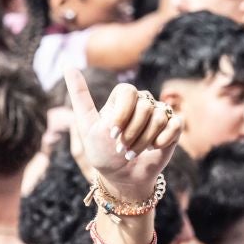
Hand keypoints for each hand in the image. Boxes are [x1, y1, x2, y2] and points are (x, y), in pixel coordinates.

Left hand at [65, 71, 182, 212]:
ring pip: (158, 117)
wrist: (122, 177)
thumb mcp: (87, 126)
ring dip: (143, 142)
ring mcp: (158, 114)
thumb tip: (68, 66)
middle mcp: (141, 103)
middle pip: (144, 106)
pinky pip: (175, 124)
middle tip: (122, 149)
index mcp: (122, 99)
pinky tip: (154, 148)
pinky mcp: (172, 127)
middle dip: (132, 133)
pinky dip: (164, 139)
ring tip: (133, 153)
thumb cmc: (103, 153)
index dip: (123, 113)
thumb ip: (80, 96)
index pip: (128, 91)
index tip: (113, 134)